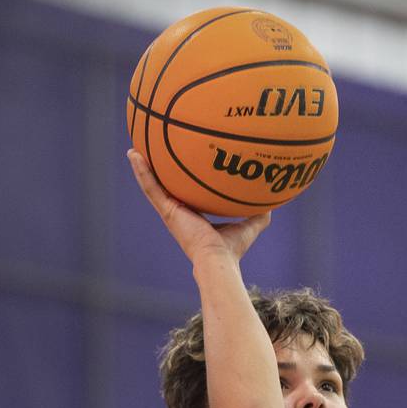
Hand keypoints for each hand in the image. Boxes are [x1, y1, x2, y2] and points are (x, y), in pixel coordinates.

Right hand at [126, 149, 269, 263]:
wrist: (217, 259)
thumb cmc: (232, 250)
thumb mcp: (249, 226)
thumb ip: (259, 214)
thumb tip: (273, 201)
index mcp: (194, 217)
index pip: (187, 195)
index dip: (182, 183)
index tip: (180, 169)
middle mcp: (179, 213)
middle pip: (167, 188)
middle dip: (159, 172)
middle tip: (152, 154)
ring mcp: (170, 212)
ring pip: (153, 185)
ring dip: (143, 168)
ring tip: (134, 149)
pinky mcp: (166, 210)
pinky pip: (150, 187)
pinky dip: (141, 171)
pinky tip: (133, 154)